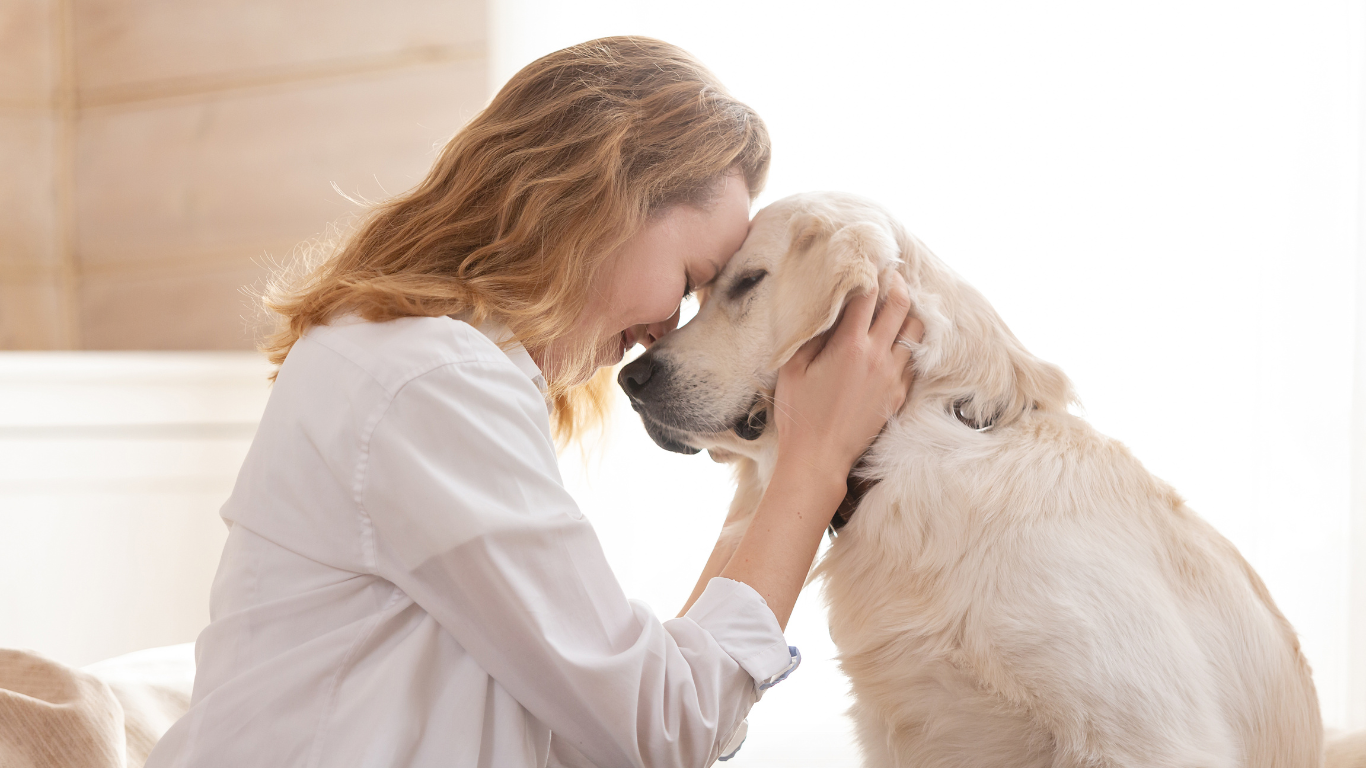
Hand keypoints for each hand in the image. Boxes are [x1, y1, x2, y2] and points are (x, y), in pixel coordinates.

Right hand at [773, 271, 922, 478]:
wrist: (819, 458)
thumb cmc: (799, 413)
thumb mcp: (792, 368)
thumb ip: (810, 334)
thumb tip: (824, 309)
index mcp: (849, 346)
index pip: (867, 296)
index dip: (869, 274)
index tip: (867, 262)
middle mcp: (878, 357)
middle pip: (900, 306)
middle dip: (896, 284)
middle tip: (890, 274)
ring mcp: (893, 377)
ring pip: (916, 332)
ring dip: (908, 313)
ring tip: (898, 306)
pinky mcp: (898, 396)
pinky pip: (913, 360)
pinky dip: (909, 344)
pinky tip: (898, 341)